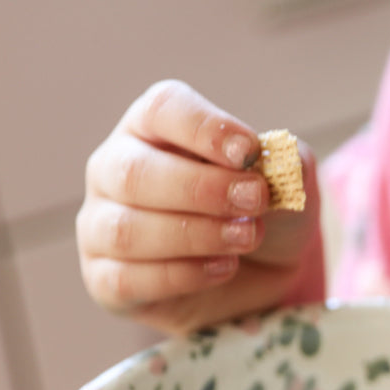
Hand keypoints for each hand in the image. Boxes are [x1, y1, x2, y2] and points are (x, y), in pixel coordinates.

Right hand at [77, 79, 324, 334]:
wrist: (261, 276)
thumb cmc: (262, 214)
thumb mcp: (288, 184)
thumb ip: (285, 166)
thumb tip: (271, 164)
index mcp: (155, 127)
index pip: (163, 110)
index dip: (205, 129)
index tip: (249, 152)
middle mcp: (115, 168)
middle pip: (134, 172)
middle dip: (203, 190)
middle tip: (255, 201)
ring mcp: (101, 224)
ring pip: (126, 230)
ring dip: (196, 235)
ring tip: (246, 239)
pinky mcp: (107, 279)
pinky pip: (127, 279)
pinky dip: (182, 276)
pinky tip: (224, 269)